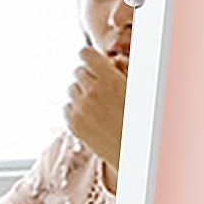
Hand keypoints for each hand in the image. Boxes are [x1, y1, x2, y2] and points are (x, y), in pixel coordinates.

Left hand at [64, 45, 127, 183]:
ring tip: (94, 104)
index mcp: (109, 78)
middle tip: (98, 87)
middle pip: (77, 71)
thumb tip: (110, 61)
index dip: (87, 56)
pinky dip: (74, 109)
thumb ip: (120, 70)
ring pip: (71, 89)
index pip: (85, 54)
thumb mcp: (133, 88)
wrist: (130, 149)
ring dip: (80, 93)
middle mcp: (92, 92)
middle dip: (87, 77)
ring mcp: (80, 109)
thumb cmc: (137, 118)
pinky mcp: (74, 124)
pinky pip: (66, 108)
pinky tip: (88, 116)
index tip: (89, 60)